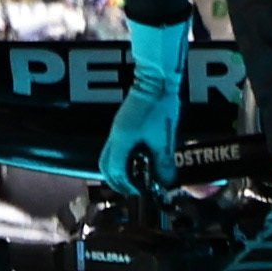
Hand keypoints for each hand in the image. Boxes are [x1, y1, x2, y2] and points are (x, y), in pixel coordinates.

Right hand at [102, 20, 189, 190]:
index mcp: (122, 140)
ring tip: (137, 176)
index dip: (127, 184)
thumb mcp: (165, 138)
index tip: (141, 190)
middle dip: (118, 181)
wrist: (157, 80)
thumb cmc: (160, 105)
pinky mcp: (122, 124)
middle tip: (135, 188)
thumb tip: (167, 181)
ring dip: (119, 170)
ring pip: (108, 157)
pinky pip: (115, 148)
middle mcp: (115, 136)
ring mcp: (116, 129)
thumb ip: (164, 162)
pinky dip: (123, 159)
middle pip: (105, 166)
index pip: (116, 171)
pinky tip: (139, 158)